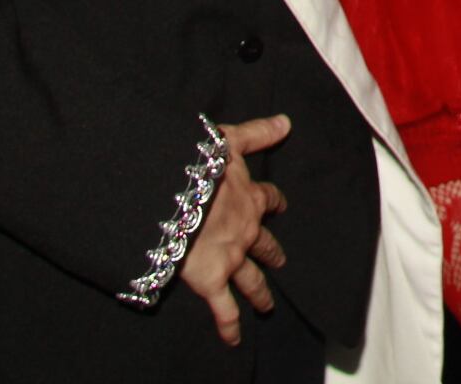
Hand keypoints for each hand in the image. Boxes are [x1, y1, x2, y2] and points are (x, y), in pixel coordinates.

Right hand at [178, 113, 292, 345]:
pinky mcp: (211, 279)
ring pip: (251, 280)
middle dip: (272, 253)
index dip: (273, 203)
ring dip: (260, 293)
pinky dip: (230, 326)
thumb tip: (287, 121)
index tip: (279, 206)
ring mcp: (231, 257)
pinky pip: (224, 309)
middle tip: (282, 261)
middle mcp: (246, 230)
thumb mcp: (228, 139)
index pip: (268, 199)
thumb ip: (257, 132)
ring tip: (269, 305)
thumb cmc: (197, 162)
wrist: (174, 192)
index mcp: (249, 197)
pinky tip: (236, 339)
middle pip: (265, 245)